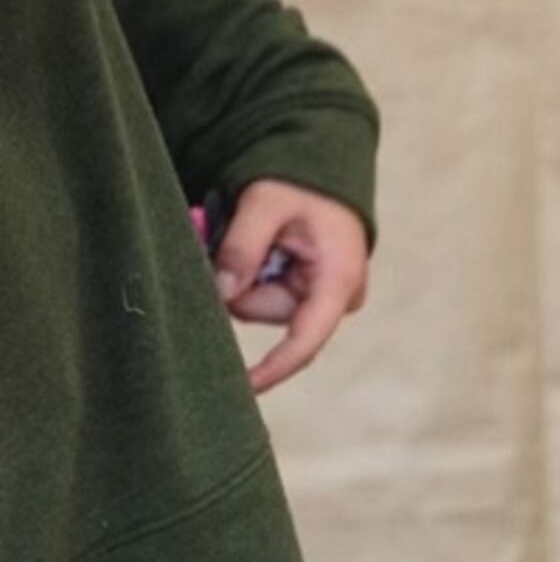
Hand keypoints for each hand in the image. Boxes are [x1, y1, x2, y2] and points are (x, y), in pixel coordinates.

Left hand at [214, 183, 371, 392]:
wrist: (320, 173)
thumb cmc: (299, 184)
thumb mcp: (265, 204)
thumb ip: (241, 248)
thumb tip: (220, 293)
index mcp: (338, 280)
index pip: (305, 339)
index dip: (273, 367)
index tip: (244, 387)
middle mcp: (336, 297)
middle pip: (266, 314)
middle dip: (237, 281)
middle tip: (220, 232)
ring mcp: (322, 297)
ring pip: (258, 304)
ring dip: (240, 272)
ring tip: (246, 230)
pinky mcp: (307, 293)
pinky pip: (263, 294)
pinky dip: (248, 271)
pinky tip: (259, 245)